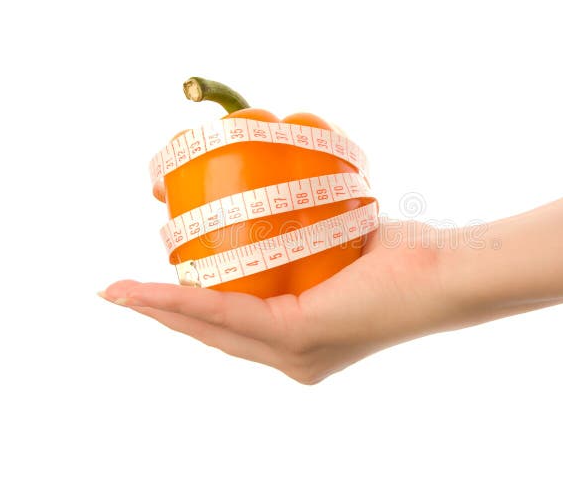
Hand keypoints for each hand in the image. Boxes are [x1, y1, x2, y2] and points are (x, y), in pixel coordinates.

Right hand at [99, 220, 451, 383]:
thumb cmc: (400, 255)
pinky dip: (185, 301)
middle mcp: (292, 358)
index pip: (229, 325)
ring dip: (159, 309)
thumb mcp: (338, 247)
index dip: (183, 309)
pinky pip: (229, 315)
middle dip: (160, 312)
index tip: (144, 289)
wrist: (445, 269)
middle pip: (211, 331)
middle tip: (117, 292)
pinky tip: (150, 291)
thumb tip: (281, 205)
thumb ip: (305, 241)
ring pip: (210, 328)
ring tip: (119, 293)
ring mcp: (295, 354)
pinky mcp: (301, 337)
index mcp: (298, 340)